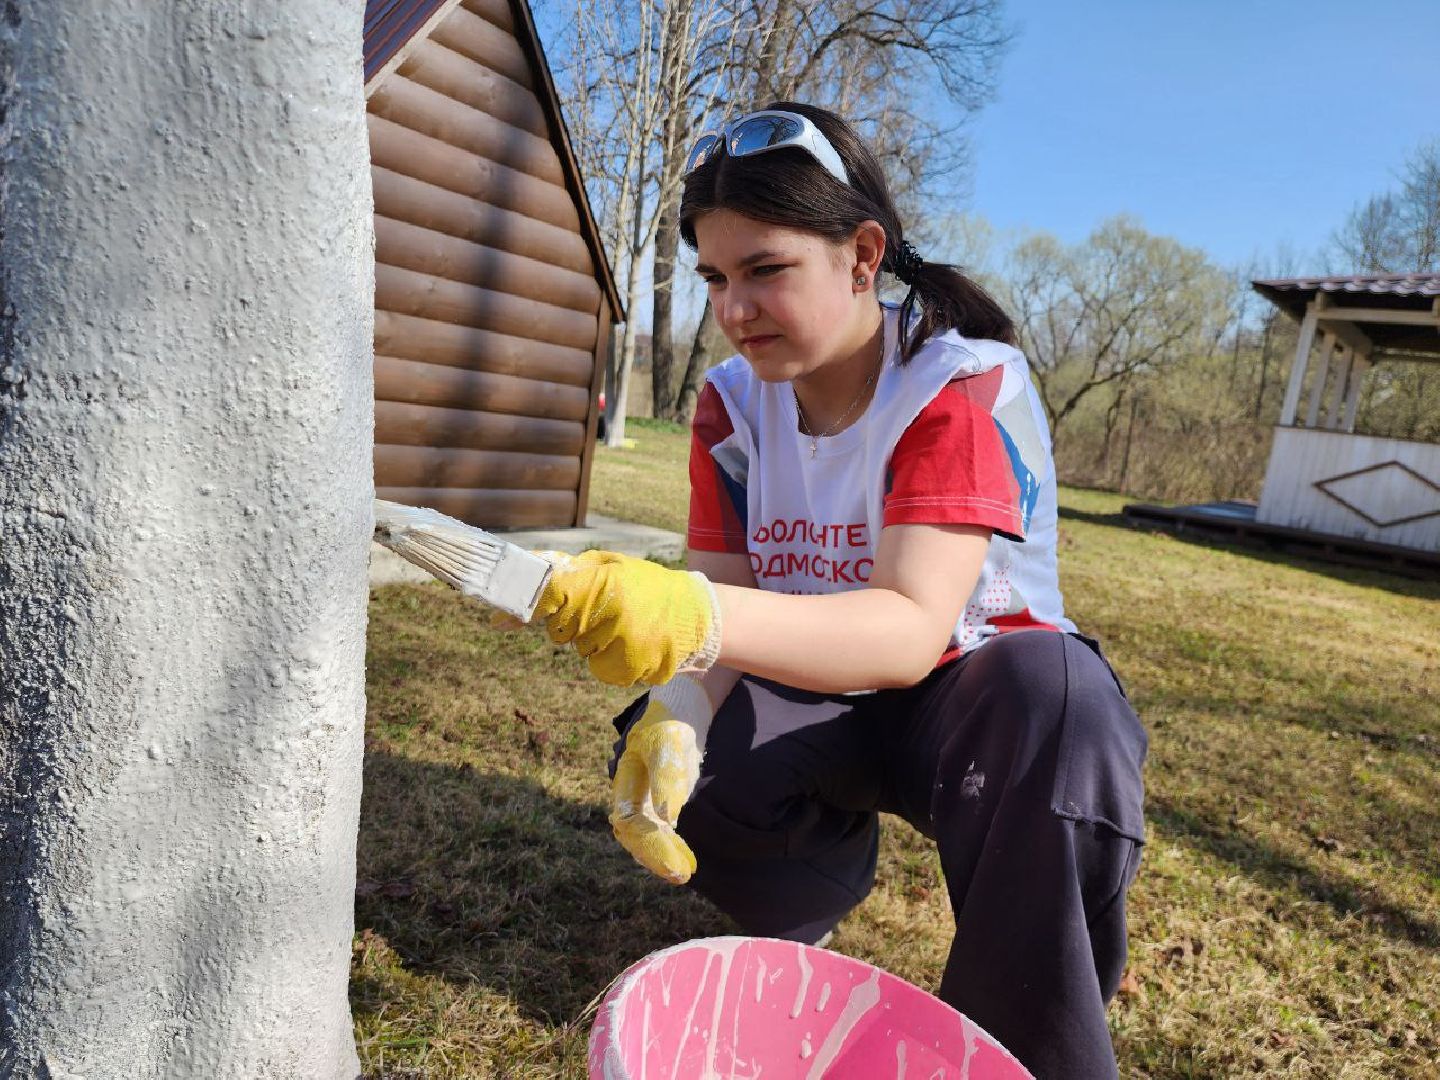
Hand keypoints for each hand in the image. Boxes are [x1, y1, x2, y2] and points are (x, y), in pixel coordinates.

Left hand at [535, 550, 720, 685]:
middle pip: (561, 628)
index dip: (541, 602)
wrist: (697, 614)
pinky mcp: (631, 667)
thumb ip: (576, 568)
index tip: (541, 607)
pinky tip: (630, 647)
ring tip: (624, 629)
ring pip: (581, 650)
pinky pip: (600, 669)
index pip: (553, 593)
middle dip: (573, 624)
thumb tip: (533, 565)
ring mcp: (622, 641)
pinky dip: (610, 662)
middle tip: (601, 614)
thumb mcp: (615, 565)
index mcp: (604, 580)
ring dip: (594, 644)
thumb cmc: (648, 587)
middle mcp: (611, 611)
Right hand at [610, 676, 713, 883]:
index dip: (646, 837)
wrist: (679, 712)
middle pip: (636, 833)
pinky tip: (686, 863)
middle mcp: (631, 794)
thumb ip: (667, 776)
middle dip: (655, 854)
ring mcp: (645, 801)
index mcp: (625, 777)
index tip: (671, 852)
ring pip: (648, 837)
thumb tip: (668, 817)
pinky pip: (661, 833)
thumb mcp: (669, 743)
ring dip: (663, 856)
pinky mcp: (660, 805)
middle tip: (680, 874)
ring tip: (684, 873)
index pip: (629, 817)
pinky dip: (672, 848)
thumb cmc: (670, 722)